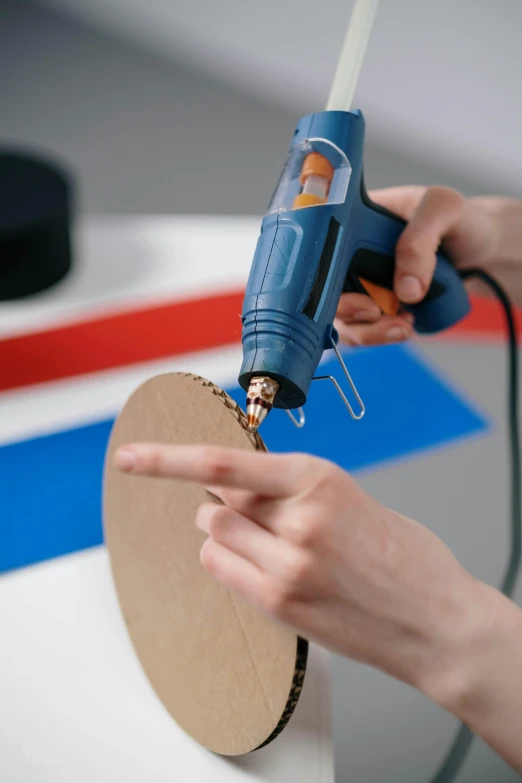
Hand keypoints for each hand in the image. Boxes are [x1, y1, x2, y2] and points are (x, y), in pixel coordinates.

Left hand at [113, 443, 483, 692]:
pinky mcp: (280, 604)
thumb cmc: (399, 553)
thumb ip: (291, 489)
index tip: (131, 456)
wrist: (434, 618)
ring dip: (224, 529)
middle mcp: (297, 520)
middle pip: (216, 498)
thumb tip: (236, 485)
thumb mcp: (349, 496)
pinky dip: (227, 558)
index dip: (167, 458)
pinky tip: (258, 563)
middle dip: (220, 498)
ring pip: (214, 533)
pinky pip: (222, 569)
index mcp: (318, 479)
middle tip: (247, 508)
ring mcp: (286, 567)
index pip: (223, 463)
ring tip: (262, 539)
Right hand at [336, 186, 502, 345]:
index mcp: (354, 220)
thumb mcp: (445, 209)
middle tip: (374, 312)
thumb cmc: (462, 220)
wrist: (484, 251)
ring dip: (367, 330)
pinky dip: (380, 336)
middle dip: (347, 309)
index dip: (322, 274)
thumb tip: (404, 290)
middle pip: (323, 289)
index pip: (319, 248)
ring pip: (342, 318)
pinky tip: (404, 327)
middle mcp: (350, 254)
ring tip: (401, 325)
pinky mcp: (376, 308)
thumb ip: (420, 241)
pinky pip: (364, 330)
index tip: (350, 289)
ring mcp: (361, 283)